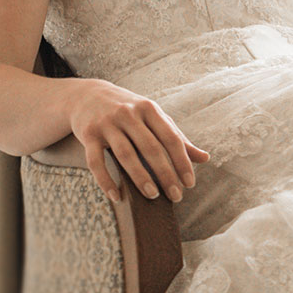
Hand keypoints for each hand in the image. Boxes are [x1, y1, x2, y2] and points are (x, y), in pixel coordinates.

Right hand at [66, 79, 209, 203]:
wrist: (86, 96)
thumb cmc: (129, 111)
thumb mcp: (154, 118)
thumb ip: (177, 138)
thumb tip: (205, 158)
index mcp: (149, 109)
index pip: (171, 138)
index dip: (182, 162)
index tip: (189, 184)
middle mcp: (128, 114)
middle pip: (151, 148)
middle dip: (165, 174)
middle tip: (176, 196)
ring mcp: (106, 124)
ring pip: (126, 155)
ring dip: (140, 177)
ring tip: (153, 195)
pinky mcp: (88, 134)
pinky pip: (96, 162)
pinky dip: (106, 181)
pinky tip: (117, 197)